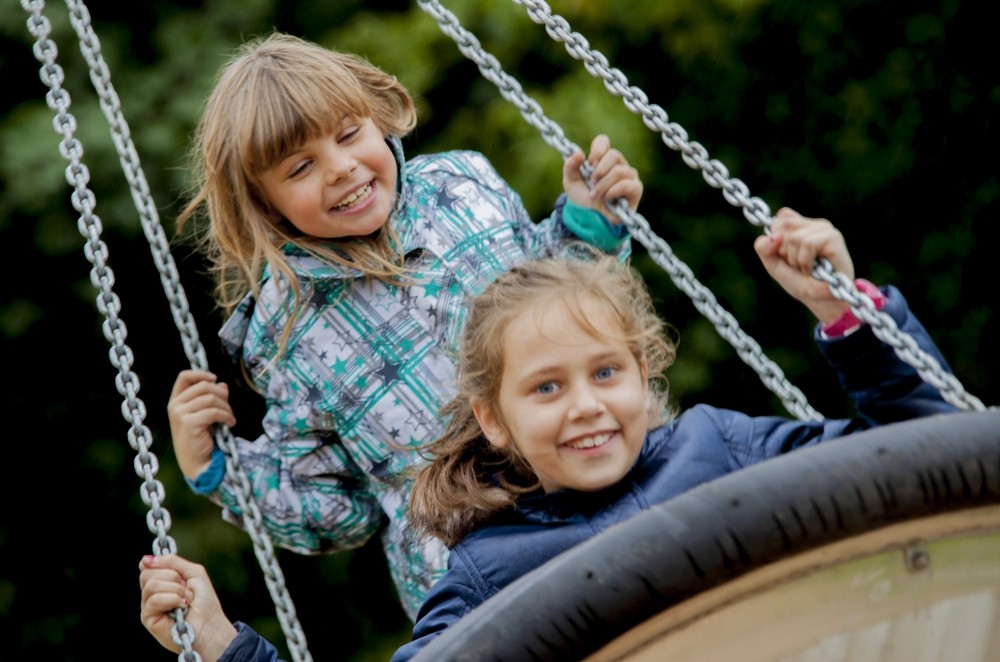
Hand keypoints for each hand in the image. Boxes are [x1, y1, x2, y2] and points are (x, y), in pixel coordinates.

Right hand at [139, 554, 236, 660]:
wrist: (210, 624)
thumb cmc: (204, 601)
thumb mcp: (192, 572)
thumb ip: (172, 562)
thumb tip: (145, 559)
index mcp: (161, 581)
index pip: (148, 566)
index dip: (160, 564)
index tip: (176, 572)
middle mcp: (151, 593)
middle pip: (147, 573)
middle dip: (172, 577)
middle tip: (185, 588)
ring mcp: (148, 606)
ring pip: (151, 585)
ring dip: (175, 590)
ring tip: (185, 600)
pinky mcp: (148, 619)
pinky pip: (154, 600)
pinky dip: (172, 600)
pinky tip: (181, 607)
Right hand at [168, 369, 235, 480]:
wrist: (197, 462)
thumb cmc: (201, 437)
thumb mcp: (205, 414)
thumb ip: (210, 397)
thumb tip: (222, 384)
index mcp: (176, 400)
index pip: (184, 377)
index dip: (201, 373)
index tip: (215, 379)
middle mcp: (175, 405)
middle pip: (203, 386)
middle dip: (222, 394)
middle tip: (229, 407)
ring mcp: (180, 414)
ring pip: (211, 398)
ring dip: (226, 407)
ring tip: (230, 418)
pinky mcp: (189, 423)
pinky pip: (214, 412)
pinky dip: (227, 416)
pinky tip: (230, 424)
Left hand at [563, 134, 642, 221]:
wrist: (589, 218)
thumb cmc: (582, 199)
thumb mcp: (571, 182)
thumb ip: (570, 166)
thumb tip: (578, 153)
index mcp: (603, 159)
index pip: (603, 141)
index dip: (597, 150)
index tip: (589, 164)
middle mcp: (618, 164)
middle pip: (614, 155)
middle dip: (599, 171)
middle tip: (592, 183)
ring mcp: (629, 176)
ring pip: (619, 171)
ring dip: (603, 185)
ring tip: (596, 196)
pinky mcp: (636, 189)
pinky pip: (627, 184)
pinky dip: (614, 191)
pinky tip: (608, 198)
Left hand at [753, 207, 854, 323]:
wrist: (820, 301)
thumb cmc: (800, 282)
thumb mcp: (773, 263)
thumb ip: (763, 247)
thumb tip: (776, 235)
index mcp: (803, 226)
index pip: (782, 217)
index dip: (777, 237)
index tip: (787, 255)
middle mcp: (816, 225)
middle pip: (783, 225)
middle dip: (784, 251)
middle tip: (799, 263)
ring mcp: (826, 230)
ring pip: (794, 237)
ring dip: (795, 259)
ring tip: (807, 268)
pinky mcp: (833, 238)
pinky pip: (807, 243)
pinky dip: (805, 261)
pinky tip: (814, 269)